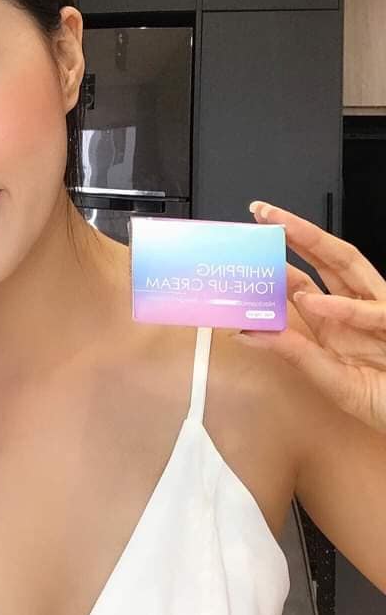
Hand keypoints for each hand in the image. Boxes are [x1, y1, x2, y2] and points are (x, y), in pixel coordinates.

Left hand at [232, 200, 385, 433]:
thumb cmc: (382, 400)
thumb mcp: (328, 378)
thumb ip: (291, 352)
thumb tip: (243, 331)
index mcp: (334, 319)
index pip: (301, 279)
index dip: (275, 259)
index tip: (247, 244)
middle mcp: (355, 307)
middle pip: (325, 258)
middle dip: (295, 232)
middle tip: (262, 213)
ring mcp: (379, 312)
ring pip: (349, 265)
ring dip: (316, 244)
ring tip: (283, 229)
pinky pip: (372, 312)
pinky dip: (341, 307)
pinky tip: (310, 300)